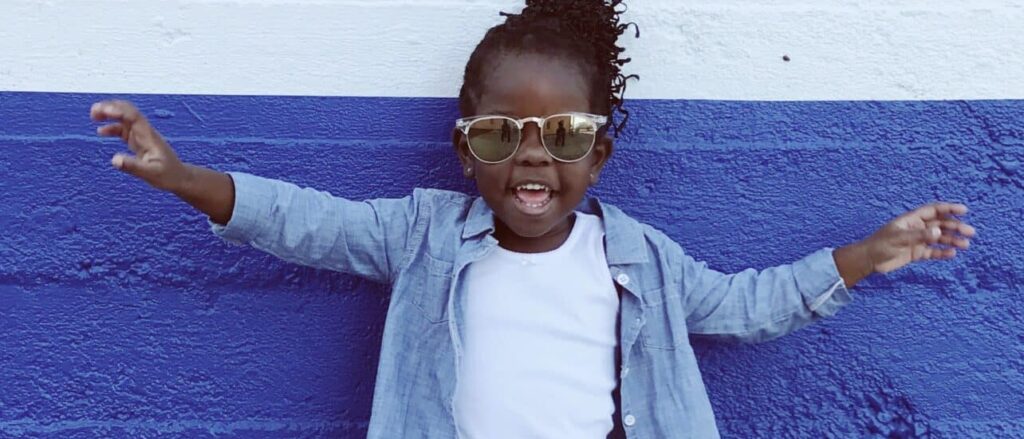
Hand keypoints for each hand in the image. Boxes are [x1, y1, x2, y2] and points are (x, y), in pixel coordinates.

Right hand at [90, 100, 189, 191]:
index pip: (133, 117)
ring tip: (93, 116)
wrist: (180, 178)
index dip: (118, 111)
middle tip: (93, 111)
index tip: (102, 110)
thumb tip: (114, 160)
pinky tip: (101, 131)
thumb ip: (133, 166)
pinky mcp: (139, 142)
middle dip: (111, 107)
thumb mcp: (151, 174)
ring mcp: (142, 136)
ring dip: (109, 114)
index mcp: (148, 136)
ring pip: (124, 119)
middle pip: (128, 112)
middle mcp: (145, 132)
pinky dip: (112, 127)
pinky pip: (124, 130)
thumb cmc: (168, 175)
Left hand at [862, 202, 976, 273]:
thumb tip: (938, 232)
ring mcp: (917, 241)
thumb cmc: (880, 245)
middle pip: (940, 225)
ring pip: (939, 239)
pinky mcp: (916, 253)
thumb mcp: (899, 239)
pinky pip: (933, 252)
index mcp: (912, 219)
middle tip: (970, 232)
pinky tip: (952, 254)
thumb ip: (918, 236)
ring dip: (952, 240)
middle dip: (956, 227)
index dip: (949, 209)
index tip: (964, 210)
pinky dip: (942, 252)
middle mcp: (917, 228)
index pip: (934, 210)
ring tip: (965, 245)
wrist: (869, 260)